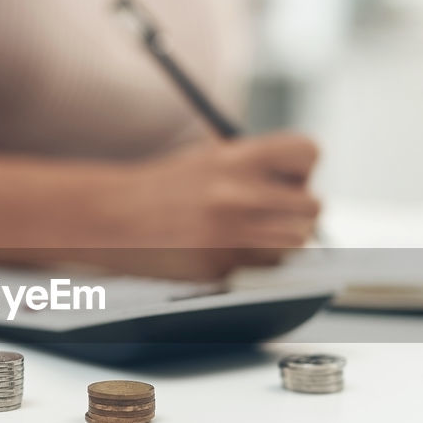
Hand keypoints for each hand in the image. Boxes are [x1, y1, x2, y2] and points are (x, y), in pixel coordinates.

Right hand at [115, 132, 321, 278]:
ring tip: (249, 237)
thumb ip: (255, 168)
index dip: (302, 170)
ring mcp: (229, 234)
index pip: (308, 152)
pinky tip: (226, 253)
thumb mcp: (209, 160)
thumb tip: (301, 187)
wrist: (111, 216)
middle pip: (312, 207)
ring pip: (296, 244)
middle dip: (296, 214)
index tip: (287, 181)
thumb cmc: (162, 189)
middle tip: (271, 216)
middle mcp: (237, 193)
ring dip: (281, 244)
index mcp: (237, 157)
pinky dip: (254, 265)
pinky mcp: (219, 268)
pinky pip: (263, 270)